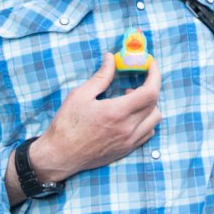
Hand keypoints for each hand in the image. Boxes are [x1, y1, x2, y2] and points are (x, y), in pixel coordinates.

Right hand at [30, 52, 162, 179]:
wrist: (59, 155)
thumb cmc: (66, 125)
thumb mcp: (80, 95)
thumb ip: (101, 76)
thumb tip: (111, 58)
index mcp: (117, 113)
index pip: (150, 92)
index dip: (154, 75)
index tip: (150, 64)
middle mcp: (127, 129)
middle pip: (155, 104)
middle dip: (150, 87)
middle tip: (134, 80)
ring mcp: (129, 141)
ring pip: (154, 119)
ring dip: (148, 105)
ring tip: (129, 99)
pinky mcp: (126, 150)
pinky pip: (147, 132)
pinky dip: (145, 120)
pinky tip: (129, 115)